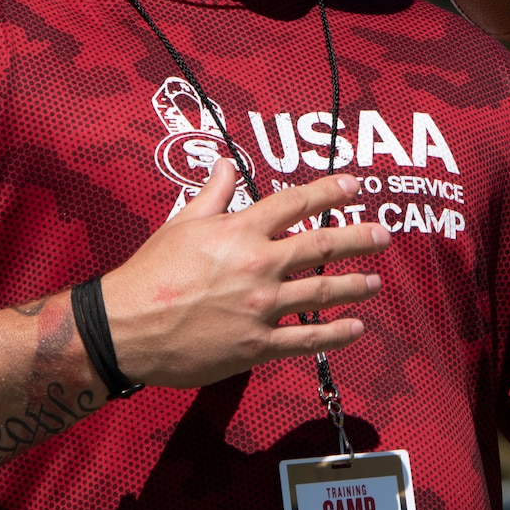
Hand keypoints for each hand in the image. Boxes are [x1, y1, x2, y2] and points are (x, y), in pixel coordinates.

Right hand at [100, 159, 391, 388]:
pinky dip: (336, 334)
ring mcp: (260, 307)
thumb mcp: (180, 224)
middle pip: (320, 245)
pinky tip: (356, 329)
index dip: (329, 192)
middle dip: (358, 238)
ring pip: (320, 293)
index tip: (355, 186)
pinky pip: (306, 339)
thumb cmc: (150, 273)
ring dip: (353, 286)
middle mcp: (257, 265)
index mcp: (239, 231)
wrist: (126, 327)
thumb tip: (225, 164)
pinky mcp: (256, 345)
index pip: (295, 203)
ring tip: (374, 282)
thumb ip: (211, 194)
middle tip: (384, 235)